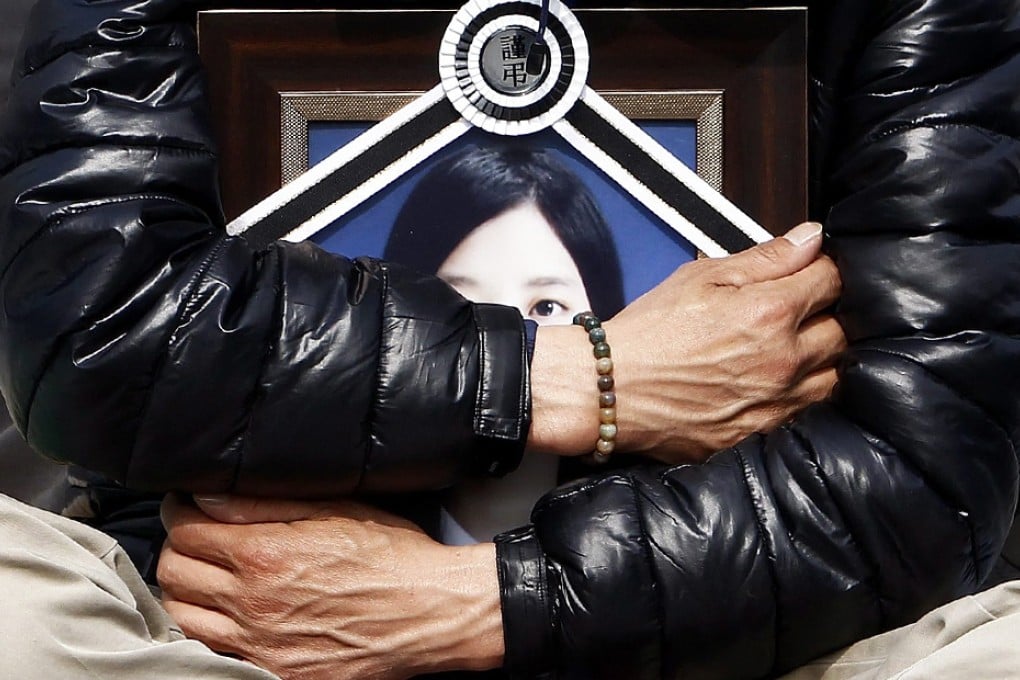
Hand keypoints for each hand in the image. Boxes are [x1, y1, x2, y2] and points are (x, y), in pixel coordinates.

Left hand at [158, 495, 502, 679]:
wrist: (431, 612)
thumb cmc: (391, 555)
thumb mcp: (334, 509)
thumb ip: (262, 502)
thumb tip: (205, 496)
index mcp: (263, 554)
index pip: (185, 530)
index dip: (180, 511)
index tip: (188, 507)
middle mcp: (252, 604)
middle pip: (174, 573)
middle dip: (180, 548)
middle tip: (200, 538)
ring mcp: (260, 646)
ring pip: (182, 618)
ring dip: (186, 592)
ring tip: (208, 578)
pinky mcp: (276, 673)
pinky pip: (215, 652)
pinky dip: (210, 631)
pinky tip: (231, 616)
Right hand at [530, 221, 844, 461]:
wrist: (610, 390)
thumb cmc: (649, 334)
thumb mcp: (700, 276)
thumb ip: (764, 258)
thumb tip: (810, 238)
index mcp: (771, 313)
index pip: (833, 280)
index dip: (823, 270)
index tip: (811, 273)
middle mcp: (783, 362)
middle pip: (843, 331)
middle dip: (826, 316)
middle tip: (798, 311)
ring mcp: (776, 403)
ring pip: (832, 377)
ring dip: (820, 359)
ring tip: (788, 349)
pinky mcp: (761, 433)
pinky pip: (805, 413)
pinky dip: (798, 395)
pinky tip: (773, 384)